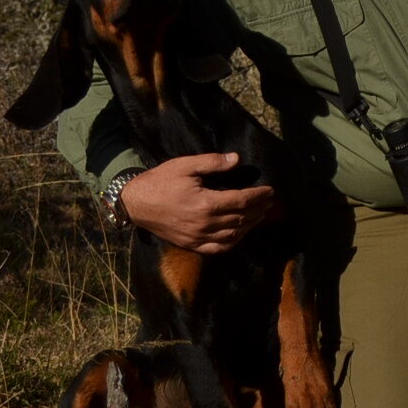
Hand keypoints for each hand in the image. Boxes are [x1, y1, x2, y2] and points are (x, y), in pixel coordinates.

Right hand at [119, 153, 276, 254]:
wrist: (136, 203)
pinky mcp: (191, 245)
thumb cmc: (161, 181)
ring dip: (250, 226)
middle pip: (241, 219)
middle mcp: (205, 224)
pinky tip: (240, 234)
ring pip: (233, 236)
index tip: (271, 190)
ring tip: (260, 215)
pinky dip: (233, 242)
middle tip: (270, 202)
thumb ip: (212, 162)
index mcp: (206, 203)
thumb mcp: (185, 165)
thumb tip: (236, 159)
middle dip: (259, 210)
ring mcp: (198, 237)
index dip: (259, 196)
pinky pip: (218, 249)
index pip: (241, 200)